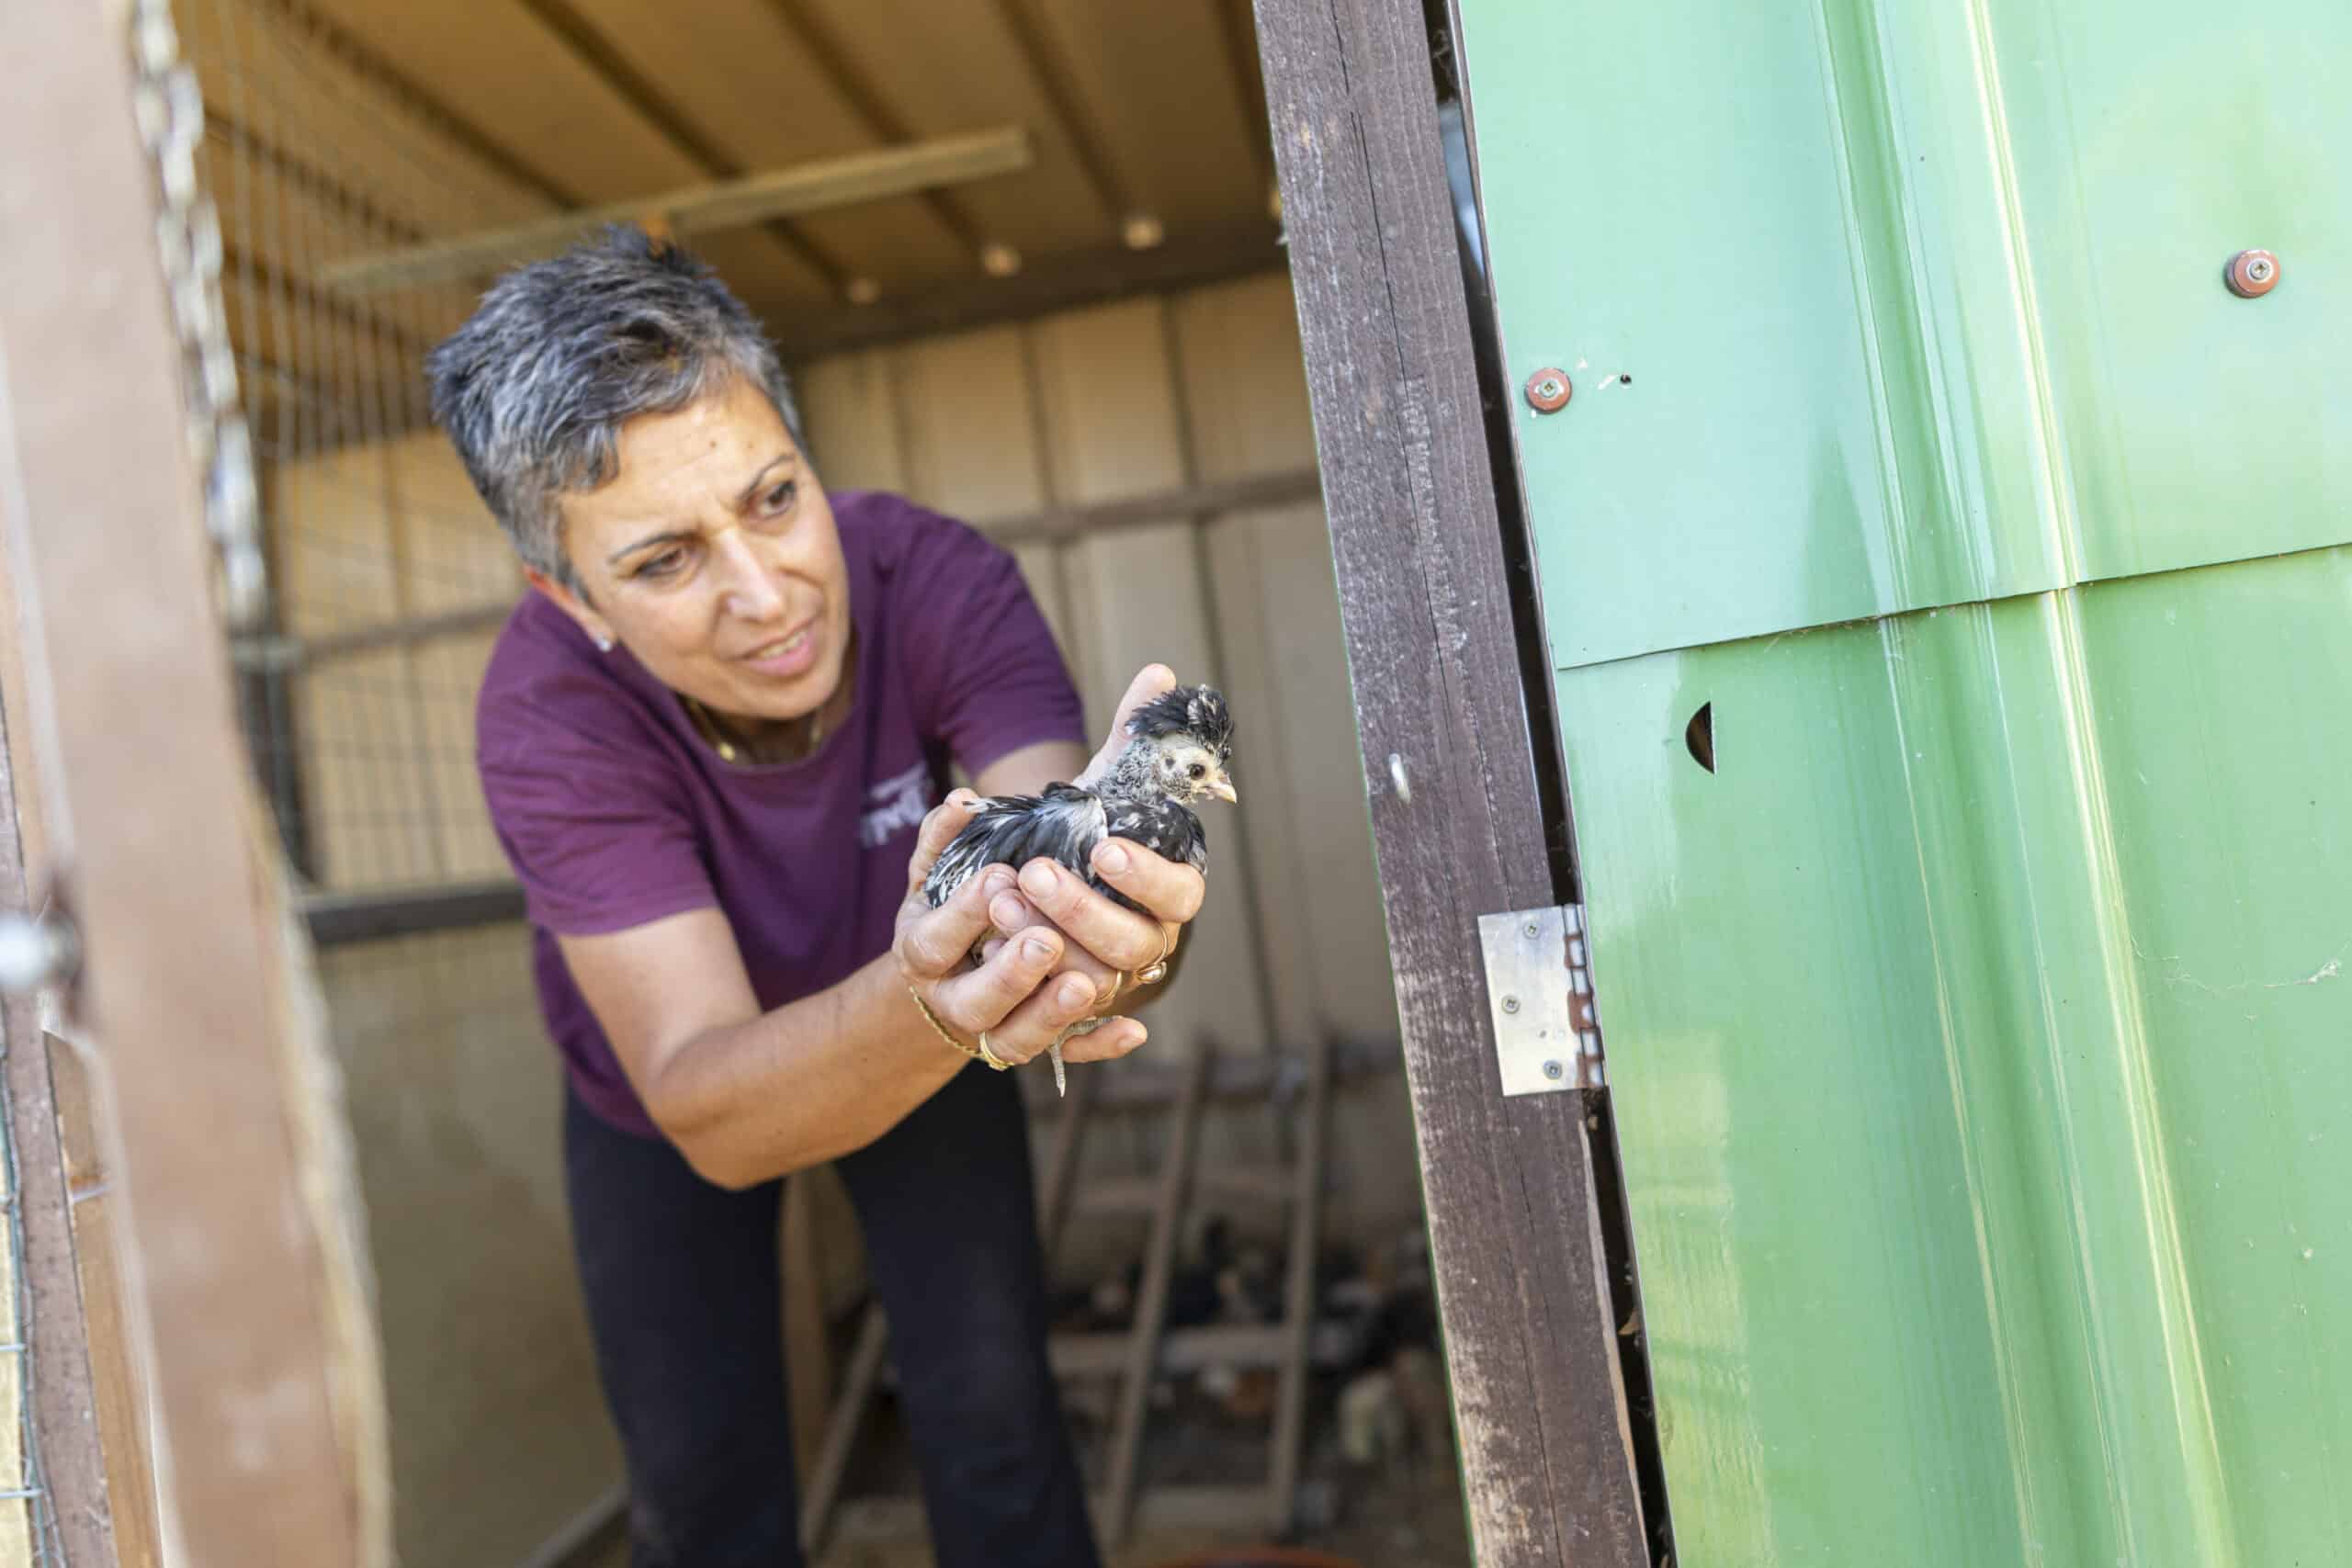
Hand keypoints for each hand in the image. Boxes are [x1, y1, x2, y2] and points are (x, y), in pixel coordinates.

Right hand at [892, 790, 1146, 1068]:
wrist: (957, 965)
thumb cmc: (951, 903)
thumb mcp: (935, 872)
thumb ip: (943, 838)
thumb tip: (962, 803)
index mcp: (925, 956)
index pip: (933, 946)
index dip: (963, 916)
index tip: (999, 878)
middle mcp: (960, 1000)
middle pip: (979, 1006)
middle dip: (1011, 975)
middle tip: (1043, 941)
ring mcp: (1002, 1024)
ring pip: (1023, 1038)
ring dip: (1055, 1010)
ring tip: (1083, 982)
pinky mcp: (1046, 1038)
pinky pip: (1072, 1053)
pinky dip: (1100, 1045)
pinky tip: (1132, 1029)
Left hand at [983, 664, 1205, 1016]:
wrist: (1027, 898)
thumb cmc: (1074, 839)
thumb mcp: (1094, 788)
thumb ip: (1130, 736)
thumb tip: (1161, 673)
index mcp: (1165, 892)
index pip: (1179, 892)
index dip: (1147, 875)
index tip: (1103, 845)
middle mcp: (1145, 942)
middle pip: (1133, 945)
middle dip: (1084, 910)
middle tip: (1033, 872)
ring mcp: (1106, 983)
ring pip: (1094, 985)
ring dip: (1052, 949)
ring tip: (1002, 904)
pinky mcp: (1066, 1016)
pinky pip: (1070, 1035)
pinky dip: (1056, 1016)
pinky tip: (1016, 972)